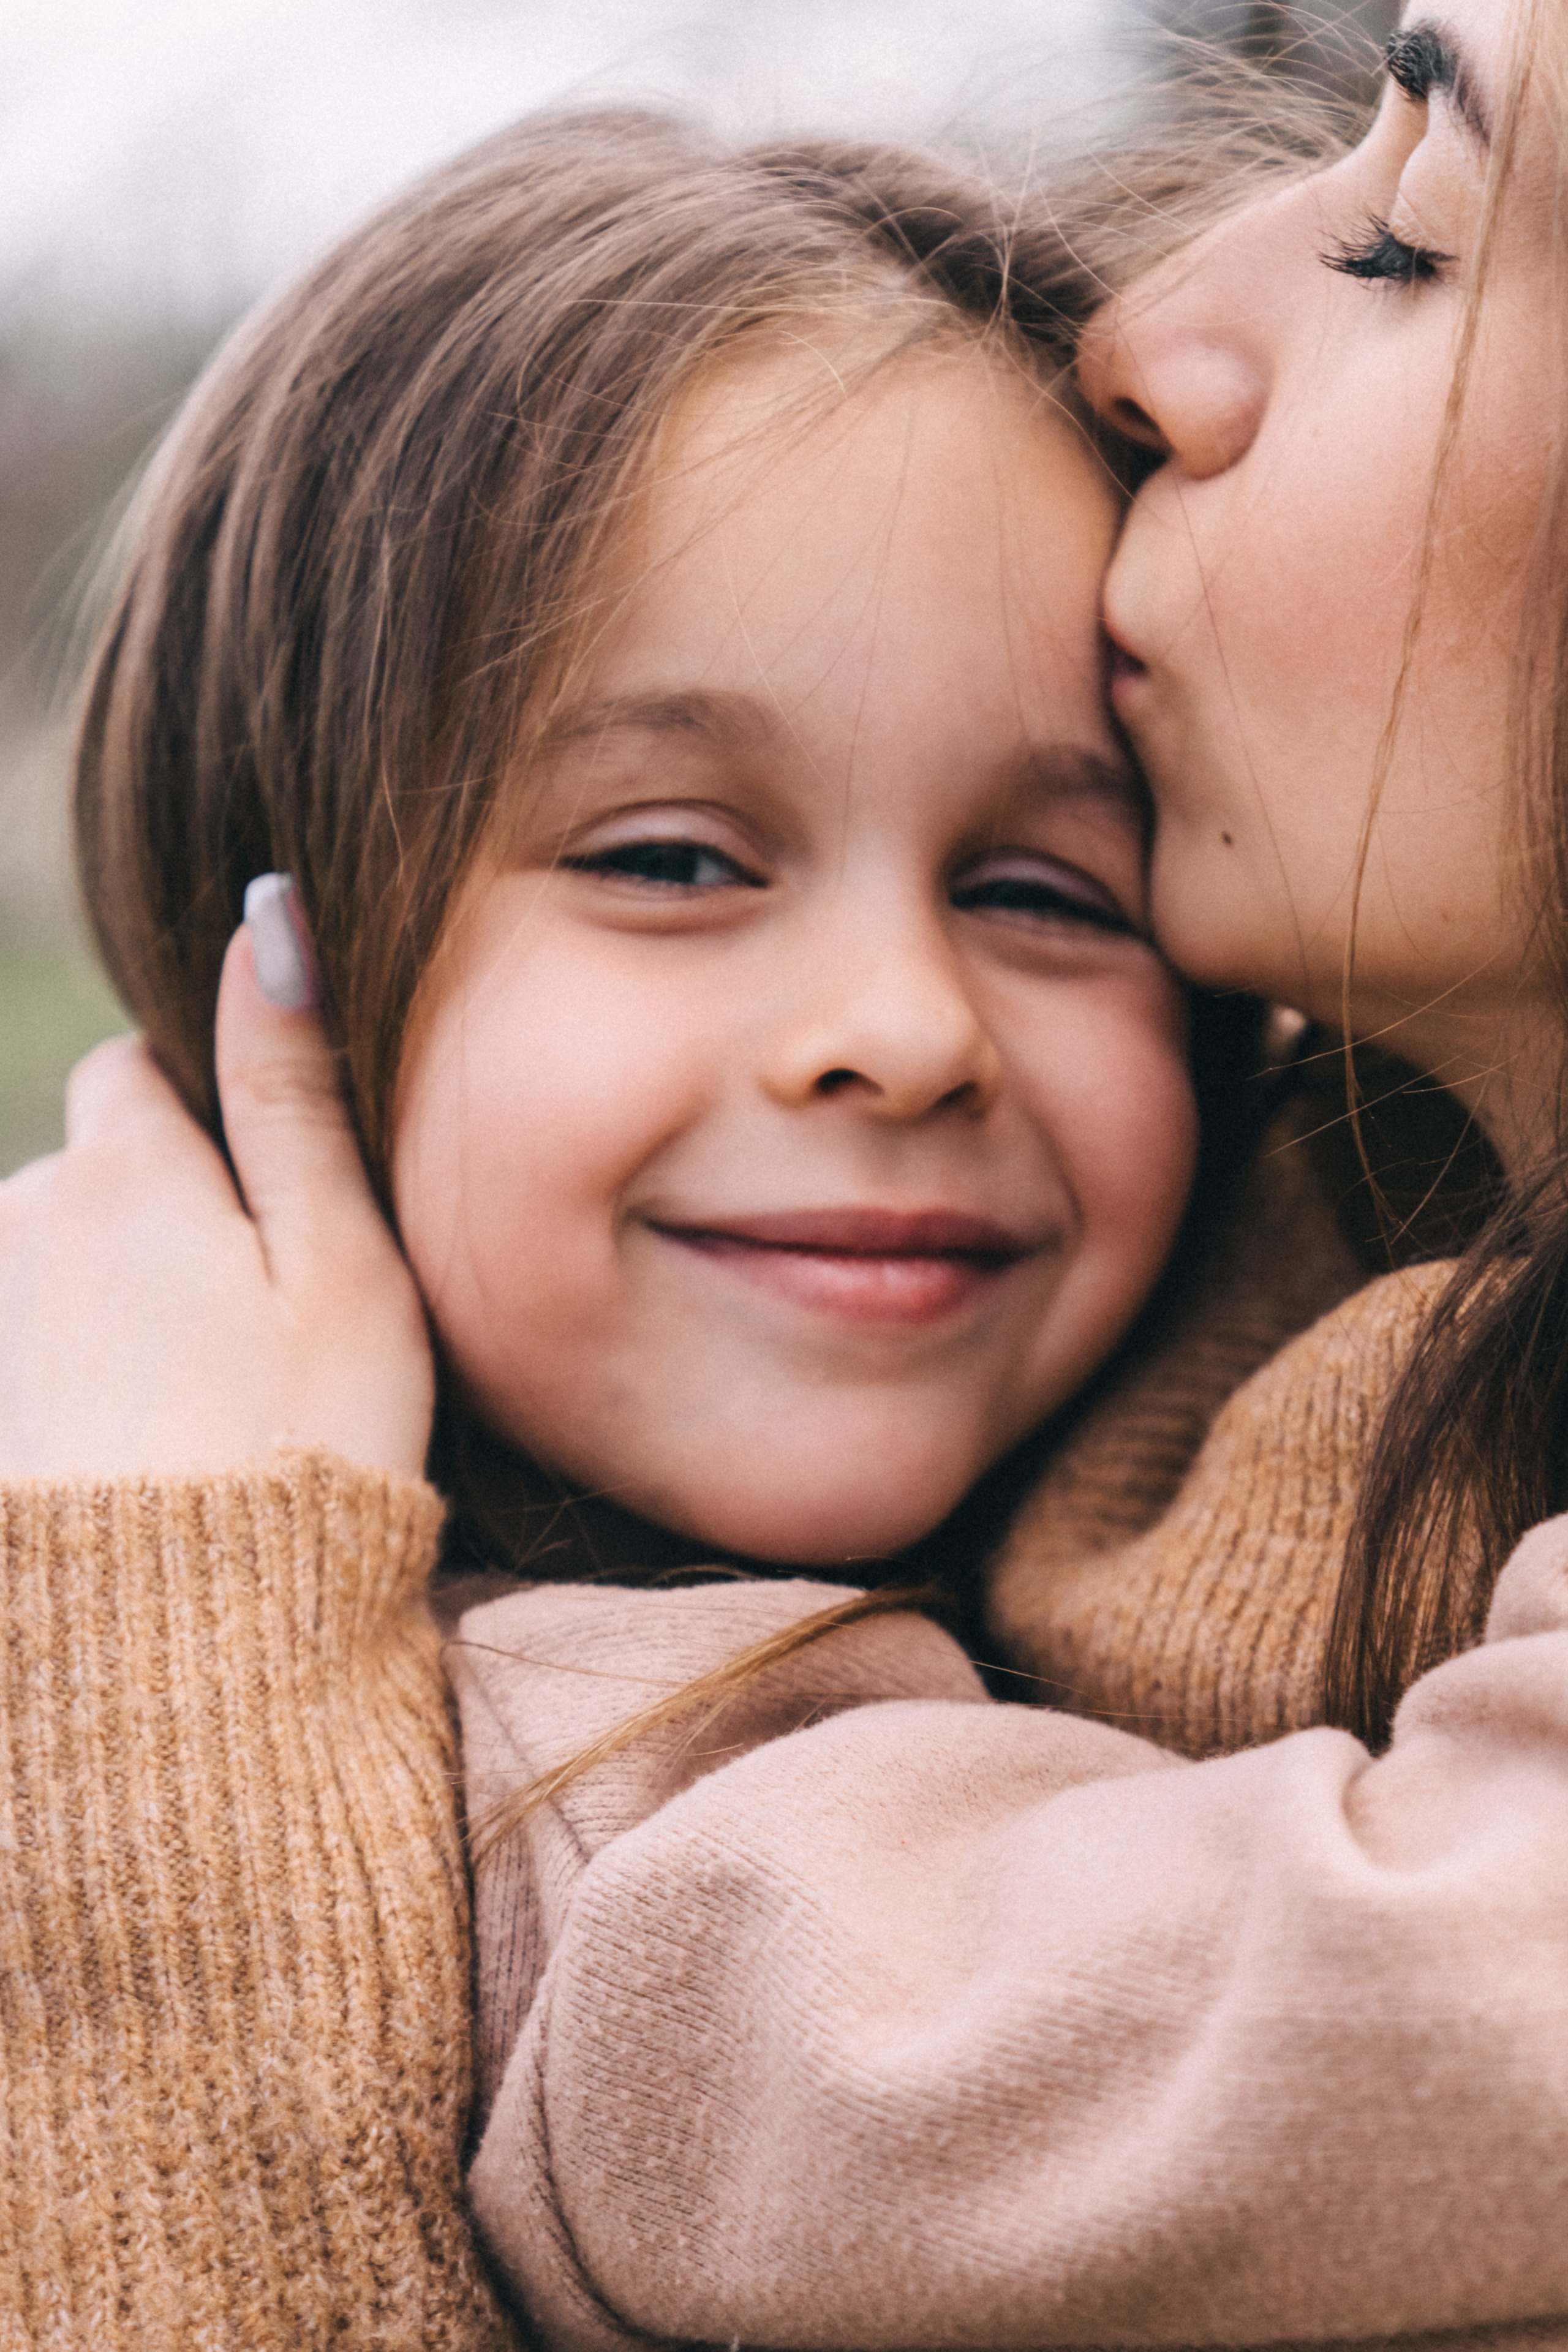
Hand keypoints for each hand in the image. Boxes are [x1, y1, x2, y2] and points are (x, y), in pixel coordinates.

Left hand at [0, 925, 433, 1481]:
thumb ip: (291, 1088)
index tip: (273, 1221)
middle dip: (158, 1222)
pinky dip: (84, 1382)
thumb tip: (268, 914)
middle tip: (256, 1334)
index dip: (209, 1129)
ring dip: (116, 1308)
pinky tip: (148, 1454)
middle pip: (90, 1175)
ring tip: (204, 1409)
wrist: (190, 1655)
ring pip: (57, 1267)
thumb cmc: (301, 1446)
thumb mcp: (338, 1260)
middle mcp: (20, 1224)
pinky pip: (36, 1352)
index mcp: (121, 1171)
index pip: (136, 1074)